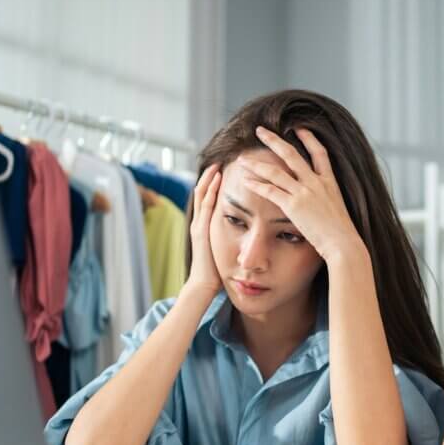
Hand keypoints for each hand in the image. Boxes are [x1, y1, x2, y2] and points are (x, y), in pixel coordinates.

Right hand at [185, 164, 222, 295]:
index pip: (210, 198)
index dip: (216, 183)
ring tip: (219, 161)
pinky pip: (206, 205)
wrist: (204, 286)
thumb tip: (245, 234)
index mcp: (206, 226)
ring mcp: (199, 225)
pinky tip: (217, 177)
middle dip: (212, 175)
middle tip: (222, 158)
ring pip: (203, 194)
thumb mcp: (226, 250)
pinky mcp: (201, 230)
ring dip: (210, 177)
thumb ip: (232, 239)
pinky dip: (211, 189)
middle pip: (204, 191)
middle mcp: (200, 222)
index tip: (227, 169)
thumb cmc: (217, 272)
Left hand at [237, 126, 363, 264]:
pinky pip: (270, 191)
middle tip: (260, 130)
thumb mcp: (338, 210)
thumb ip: (327, 202)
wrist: (343, 243)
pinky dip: (256, 185)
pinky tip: (245, 181)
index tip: (299, 128)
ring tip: (242, 159)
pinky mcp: (293, 205)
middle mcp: (316, 182)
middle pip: (291, 154)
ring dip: (256, 164)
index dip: (309, 138)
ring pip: (275, 171)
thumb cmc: (342, 234)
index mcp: (329, 182)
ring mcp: (304, 192)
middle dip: (273, 140)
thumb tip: (321, 206)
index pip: (320, 152)